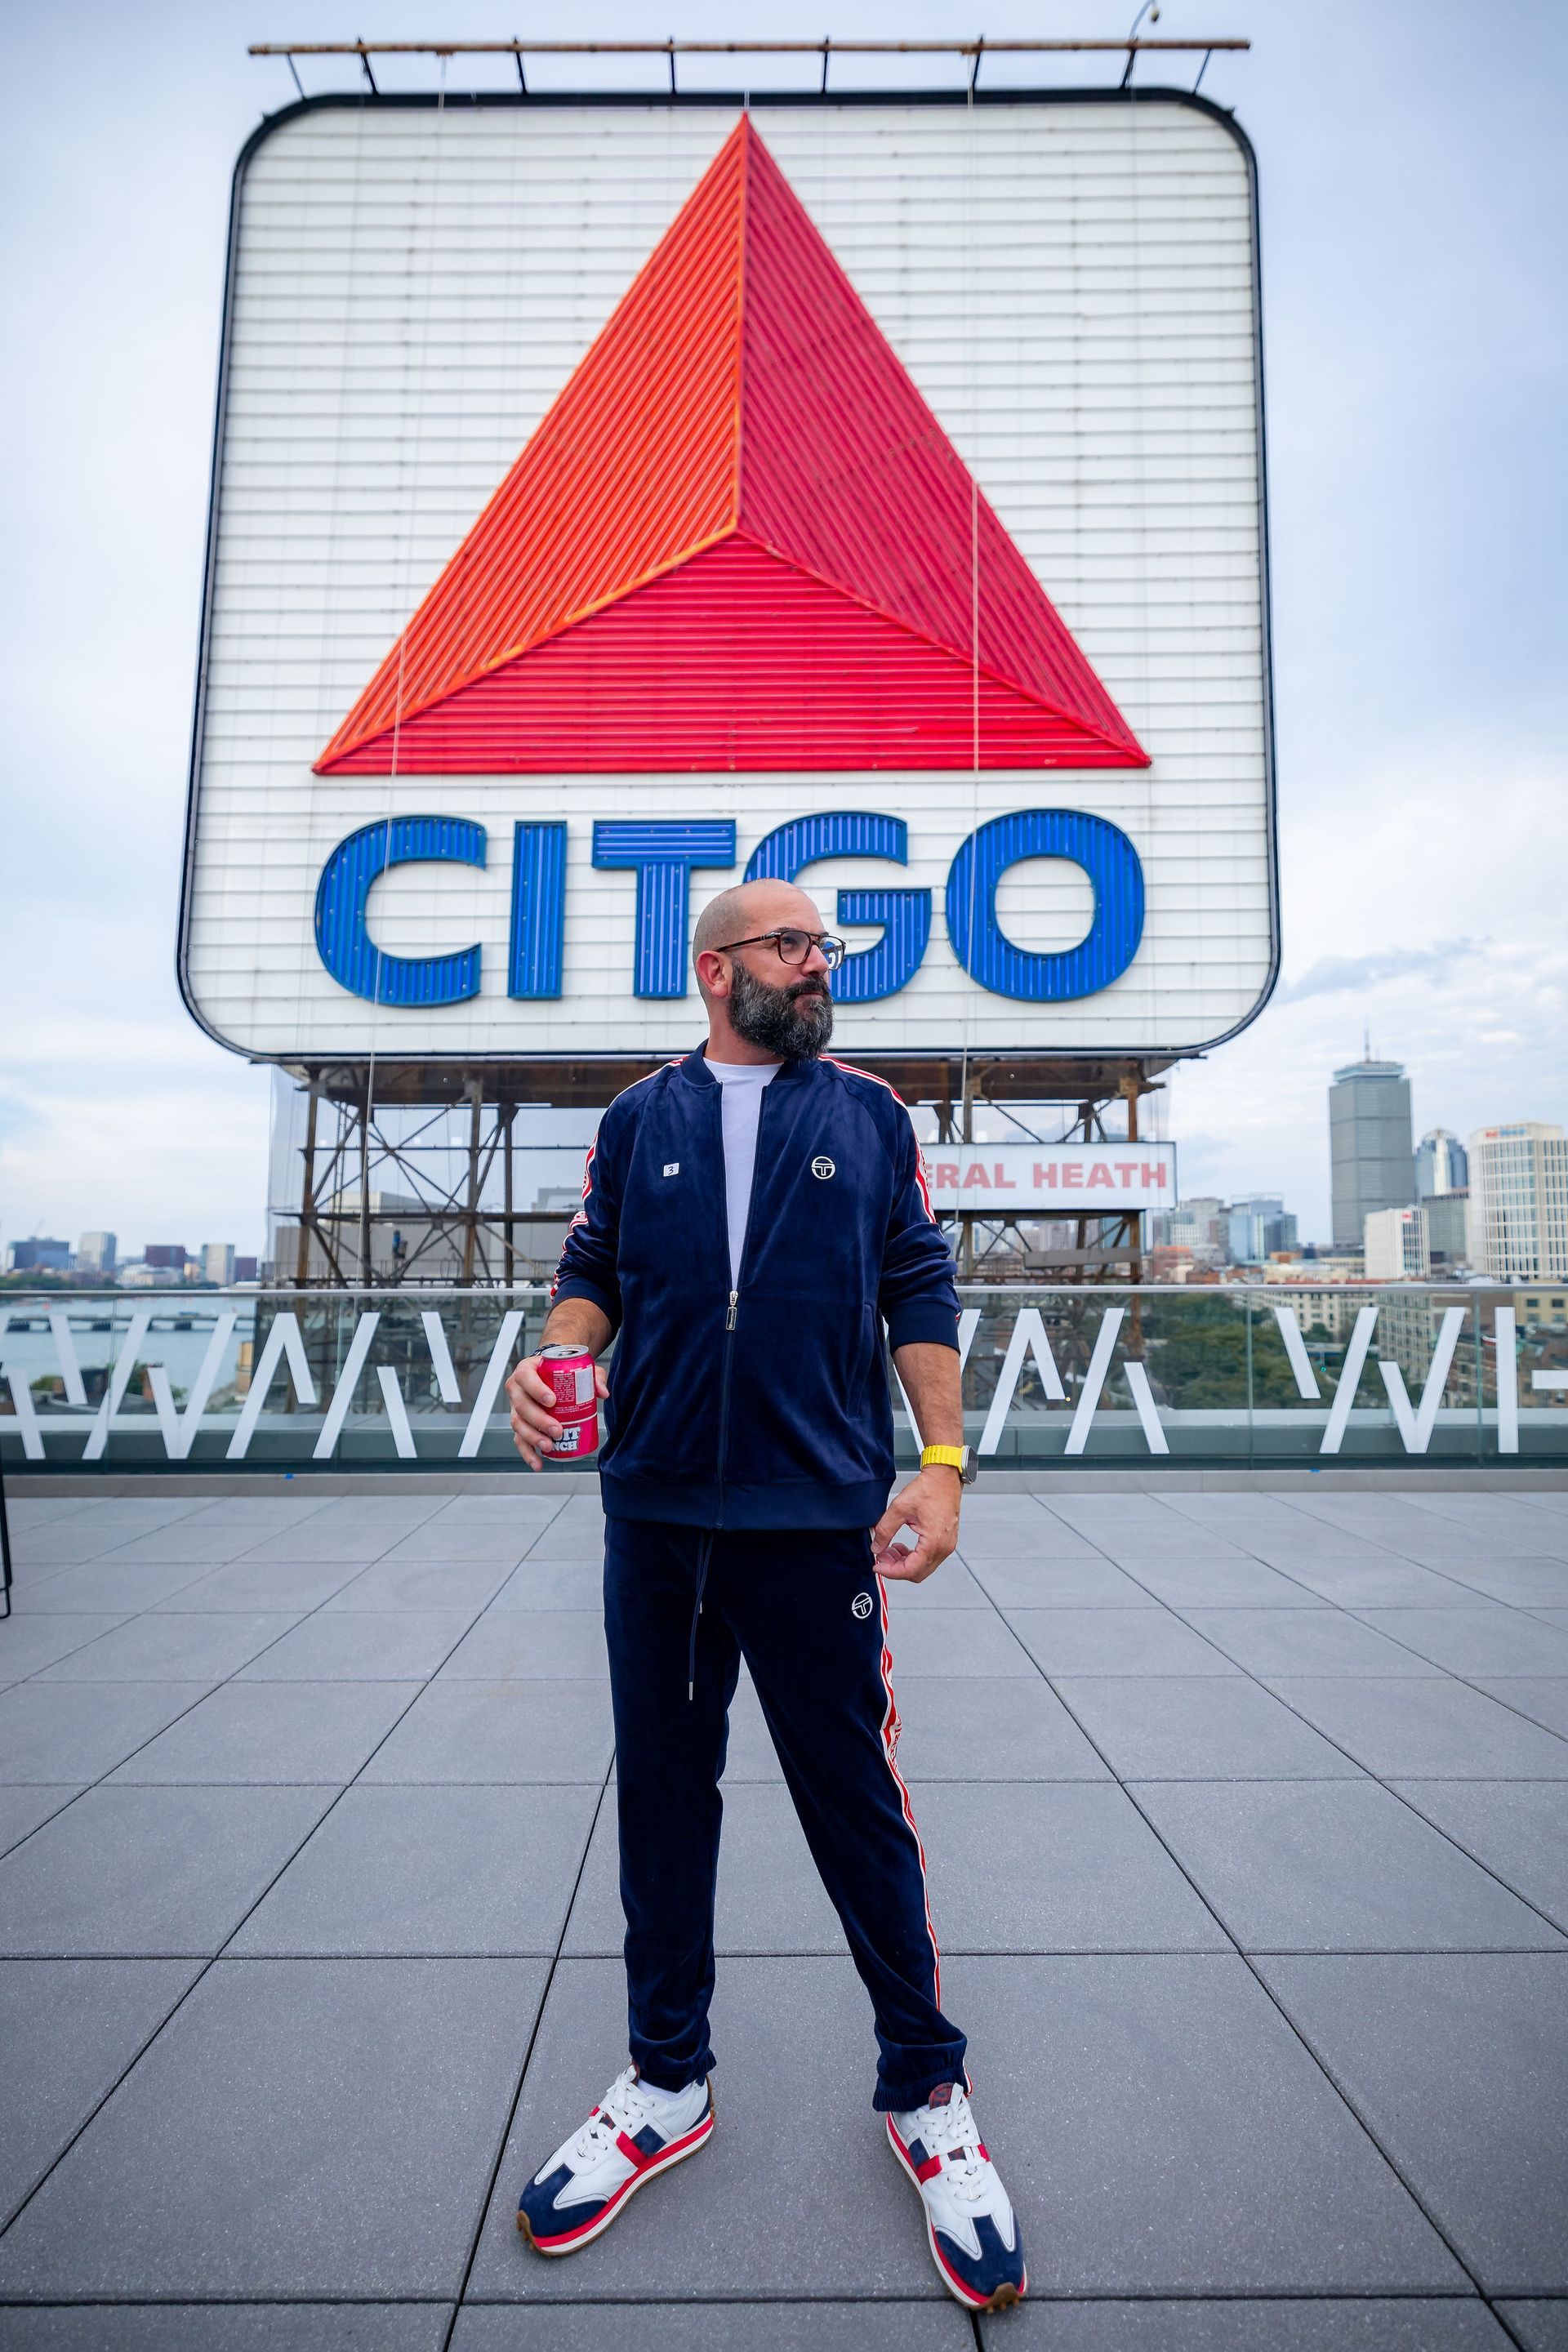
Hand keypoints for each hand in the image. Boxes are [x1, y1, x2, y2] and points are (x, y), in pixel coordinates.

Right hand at [505, 1351, 608, 1471]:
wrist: (552, 1376)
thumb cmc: (561, 1372)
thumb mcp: (578, 1368)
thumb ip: (593, 1377)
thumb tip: (603, 1392)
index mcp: (527, 1370)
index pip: (526, 1377)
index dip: (536, 1390)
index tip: (552, 1400)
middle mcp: (517, 1389)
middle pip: (522, 1405)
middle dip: (539, 1420)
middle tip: (556, 1429)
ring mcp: (516, 1408)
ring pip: (518, 1424)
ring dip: (533, 1437)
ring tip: (549, 1445)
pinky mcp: (520, 1424)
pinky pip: (519, 1440)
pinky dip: (528, 1453)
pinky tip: (538, 1463)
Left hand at [870, 1465, 960, 1584]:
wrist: (944, 1478)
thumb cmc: (928, 1489)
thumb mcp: (899, 1508)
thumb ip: (885, 1530)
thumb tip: (876, 1548)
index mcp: (934, 1542)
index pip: (910, 1570)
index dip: (890, 1571)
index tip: (877, 1565)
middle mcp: (944, 1547)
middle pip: (917, 1573)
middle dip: (896, 1568)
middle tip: (881, 1557)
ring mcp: (947, 1545)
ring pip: (923, 1567)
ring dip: (904, 1563)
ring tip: (888, 1550)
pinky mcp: (946, 1541)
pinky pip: (928, 1558)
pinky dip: (913, 1557)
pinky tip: (901, 1546)